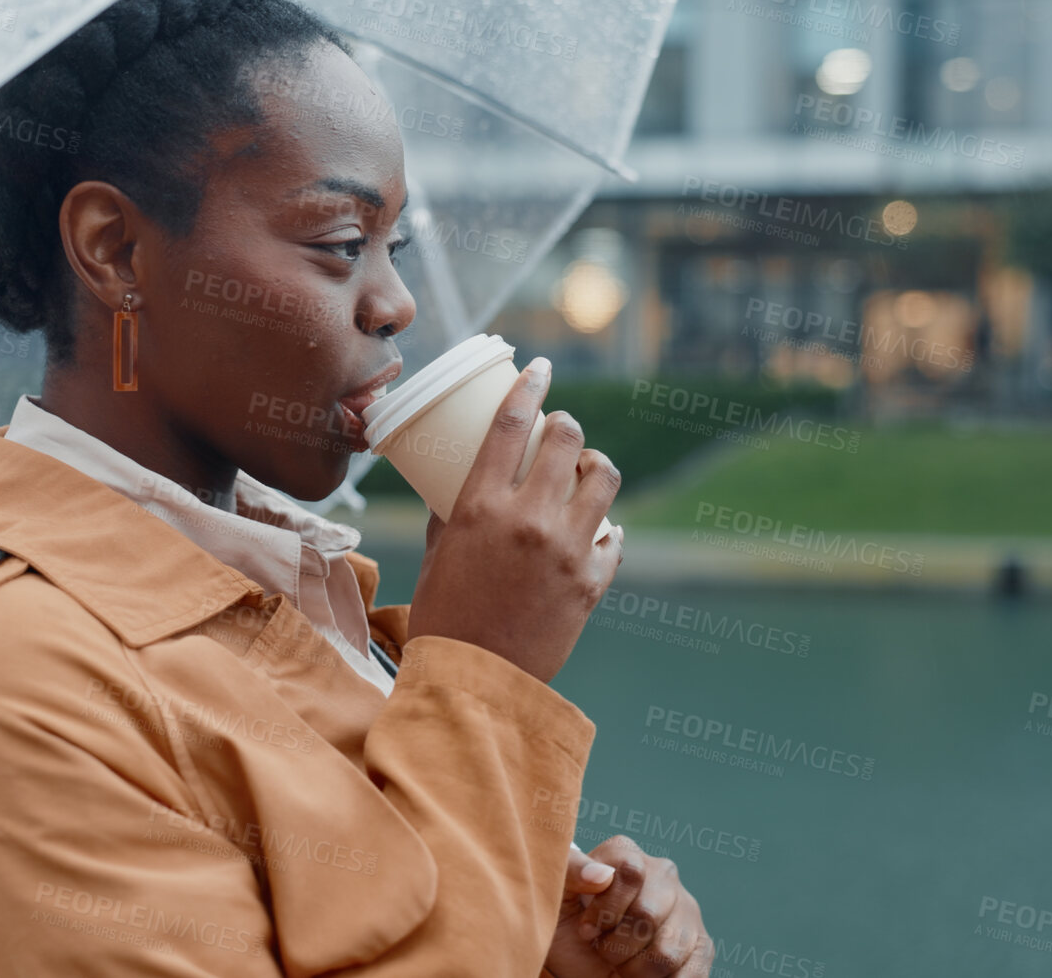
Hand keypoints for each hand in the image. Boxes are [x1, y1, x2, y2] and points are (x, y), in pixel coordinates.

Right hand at [404, 357, 624, 682]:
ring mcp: (566, 550)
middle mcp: (528, 519)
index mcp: (480, 507)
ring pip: (604, 478)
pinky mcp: (592, 584)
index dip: (529, 386)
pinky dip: (607, 529)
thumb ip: (449, 516)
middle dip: (567, 426)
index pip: (511, 423)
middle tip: (561, 432)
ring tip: (585, 473)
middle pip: (567, 440)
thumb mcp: (436, 556)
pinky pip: (615, 537)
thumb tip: (454, 488)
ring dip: (595, 466)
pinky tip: (597, 532)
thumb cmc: (443, 618)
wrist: (474, 683)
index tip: (539, 369)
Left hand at [545, 837, 712, 977]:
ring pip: (667, 950)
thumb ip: (570, 870)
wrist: (581, 961)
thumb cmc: (565, 925)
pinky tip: (643, 976)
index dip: (605, 909)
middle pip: (648, 914)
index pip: (630, 872)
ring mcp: (687, 909)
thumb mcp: (556, 894)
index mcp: (627, 854)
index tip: (586, 929)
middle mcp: (663, 874)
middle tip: (603, 950)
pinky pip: (693, 971)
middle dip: (616, 944)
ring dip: (635, 969)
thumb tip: (601, 875)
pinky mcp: (701, 944)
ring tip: (622, 963)